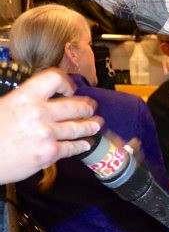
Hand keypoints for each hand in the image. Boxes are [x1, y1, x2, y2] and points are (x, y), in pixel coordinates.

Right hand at [0, 69, 101, 183]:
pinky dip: (82, 145)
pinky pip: (72, 148)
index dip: (66, 82)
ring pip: (77, 128)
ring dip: (90, 126)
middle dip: (87, 107)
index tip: (70, 89)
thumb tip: (43, 99)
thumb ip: (25, 101)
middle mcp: (39, 113)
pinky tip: (86, 144)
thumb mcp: (4, 106)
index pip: (54, 78)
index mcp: (24, 97)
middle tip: (93, 108)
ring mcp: (46, 134)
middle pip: (74, 106)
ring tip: (97, 124)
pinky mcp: (50, 153)